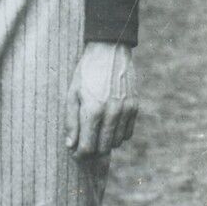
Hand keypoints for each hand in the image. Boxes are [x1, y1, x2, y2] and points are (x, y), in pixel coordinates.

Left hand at [64, 42, 138, 159]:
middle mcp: (112, 113)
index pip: (87, 146)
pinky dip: (118, 134)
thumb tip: (71, 145)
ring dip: (105, 142)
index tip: (75, 152)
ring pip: (117, 143)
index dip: (80, 154)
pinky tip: (109, 125)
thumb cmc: (86, 72)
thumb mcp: (72, 94)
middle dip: (92, 151)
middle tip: (84, 144)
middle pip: (103, 148)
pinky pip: (128, 133)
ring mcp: (126, 111)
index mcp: (93, 110)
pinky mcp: (135, 107)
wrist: (109, 51)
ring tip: (96, 132)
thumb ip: (71, 121)